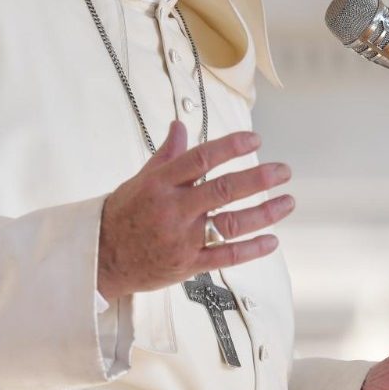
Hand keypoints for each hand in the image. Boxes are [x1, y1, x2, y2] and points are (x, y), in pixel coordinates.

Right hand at [96, 120, 293, 298]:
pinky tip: (272, 240)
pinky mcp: (188, 264)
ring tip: (287, 202)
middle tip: (283, 171)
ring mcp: (182, 239)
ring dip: (264, 213)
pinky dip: (251, 249)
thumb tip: (180, 125)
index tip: (255, 140)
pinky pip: (225, 256)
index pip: (201, 158)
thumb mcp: (141, 179)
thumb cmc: (122, 214)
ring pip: (230, 224)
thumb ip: (167, 154)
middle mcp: (174, 209)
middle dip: (258, 178)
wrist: (100, 257)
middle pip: (223, 190)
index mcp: (161, 183)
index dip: (231, 147)